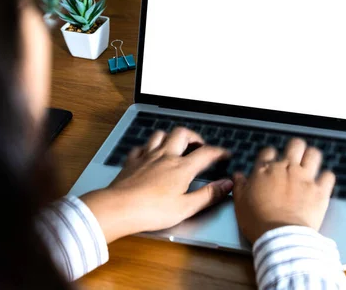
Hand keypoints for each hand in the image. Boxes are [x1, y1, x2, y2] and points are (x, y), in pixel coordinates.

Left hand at [81, 127, 232, 242]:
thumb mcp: (186, 208)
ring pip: (161, 135)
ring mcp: (147, 157)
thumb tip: (226, 186)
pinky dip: (148, 146)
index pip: (206, 153)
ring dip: (171, 136)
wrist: (119, 208)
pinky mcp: (132, 162)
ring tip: (176, 144)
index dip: (219, 152)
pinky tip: (149, 153)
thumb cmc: (151, 210)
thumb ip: (208, 195)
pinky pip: (141, 146)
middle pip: (182, 134)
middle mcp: (165, 157)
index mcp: (181, 168)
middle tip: (199, 145)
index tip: (225, 154)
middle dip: (194, 136)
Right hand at [232, 138, 335, 242]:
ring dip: (312, 158)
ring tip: (310, 164)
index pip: (268, 151)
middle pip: (295, 145)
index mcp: (265, 170)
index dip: (270, 155)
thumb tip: (238, 175)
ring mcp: (305, 178)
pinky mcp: (320, 191)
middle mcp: (287, 168)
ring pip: (313, 154)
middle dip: (295, 148)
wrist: (279, 236)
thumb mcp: (240, 203)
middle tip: (294, 157)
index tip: (270, 162)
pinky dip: (326, 178)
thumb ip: (239, 185)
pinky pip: (328, 176)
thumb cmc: (257, 221)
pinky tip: (322, 183)